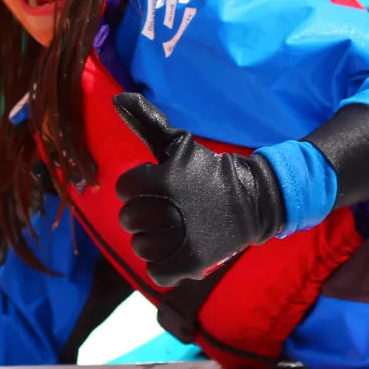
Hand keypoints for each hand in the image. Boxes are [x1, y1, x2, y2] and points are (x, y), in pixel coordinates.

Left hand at [113, 92, 284, 287]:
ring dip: (150, 240)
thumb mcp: (178, 142)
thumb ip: (146, 121)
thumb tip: (117, 96)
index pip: (124, 188)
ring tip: (168, 231)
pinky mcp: (192, 262)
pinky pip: (157, 272)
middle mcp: (170, 208)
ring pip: (139, 247)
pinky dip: (163, 266)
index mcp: (164, 179)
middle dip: (141, 214)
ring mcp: (181, 238)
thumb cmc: (207, 170)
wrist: (252, 199)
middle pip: (128, 219)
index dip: (136, 187)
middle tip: (163, 210)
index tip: (155, 187)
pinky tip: (174, 251)